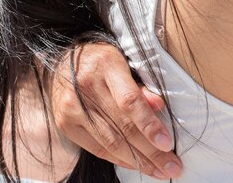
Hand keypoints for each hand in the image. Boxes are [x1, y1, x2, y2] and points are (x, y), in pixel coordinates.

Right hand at [50, 43, 181, 178]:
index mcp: (106, 66)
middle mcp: (87, 88)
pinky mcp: (65, 124)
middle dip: (151, 151)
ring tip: (158, 170)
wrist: (62, 62)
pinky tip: (136, 164)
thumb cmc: (101, 62)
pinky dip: (119, 159)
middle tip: (171, 166)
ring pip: (110, 142)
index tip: (167, 144)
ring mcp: (73, 108)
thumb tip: (159, 107)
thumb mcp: (124, 61)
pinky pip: (96, 148)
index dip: (149, 125)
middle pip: (123, 127)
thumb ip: (141, 85)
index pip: (130, 101)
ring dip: (138, 161)